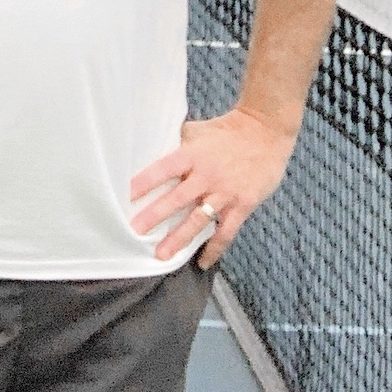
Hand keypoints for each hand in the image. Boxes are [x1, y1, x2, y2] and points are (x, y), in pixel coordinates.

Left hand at [130, 108, 297, 267]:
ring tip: (162, 254)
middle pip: (177, 199)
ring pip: (198, 220)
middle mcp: (207, 175)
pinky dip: (214, 248)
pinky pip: (226, 231)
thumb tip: (152, 148)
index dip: (144, 182)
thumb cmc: (227, 129)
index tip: (126, 196)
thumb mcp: (197, 131)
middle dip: (154, 216)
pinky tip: (202, 262)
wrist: (265, 131)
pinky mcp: (243, 205)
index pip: (163, 169)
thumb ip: (177, 143)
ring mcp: (225, 192)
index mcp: (192, 155)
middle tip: (135, 231)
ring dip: (179, 238)